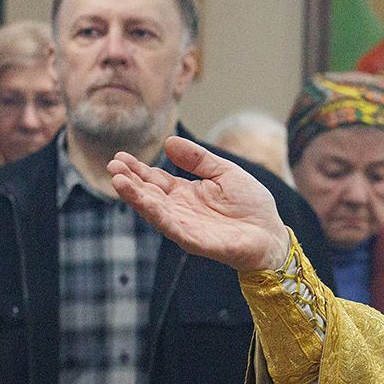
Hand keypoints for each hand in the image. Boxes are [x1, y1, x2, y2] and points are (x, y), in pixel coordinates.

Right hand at [108, 136, 290, 271]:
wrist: (270, 233)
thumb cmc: (250, 204)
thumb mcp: (224, 172)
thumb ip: (198, 159)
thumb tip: (169, 142)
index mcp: (186, 192)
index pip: (156, 180)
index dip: (138, 169)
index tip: (120, 157)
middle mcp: (181, 209)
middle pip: (150, 194)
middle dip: (130, 181)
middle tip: (113, 165)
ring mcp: (185, 226)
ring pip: (155, 210)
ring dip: (136, 197)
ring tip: (118, 181)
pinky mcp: (195, 241)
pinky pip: (172, 227)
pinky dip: (156, 215)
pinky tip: (143, 202)